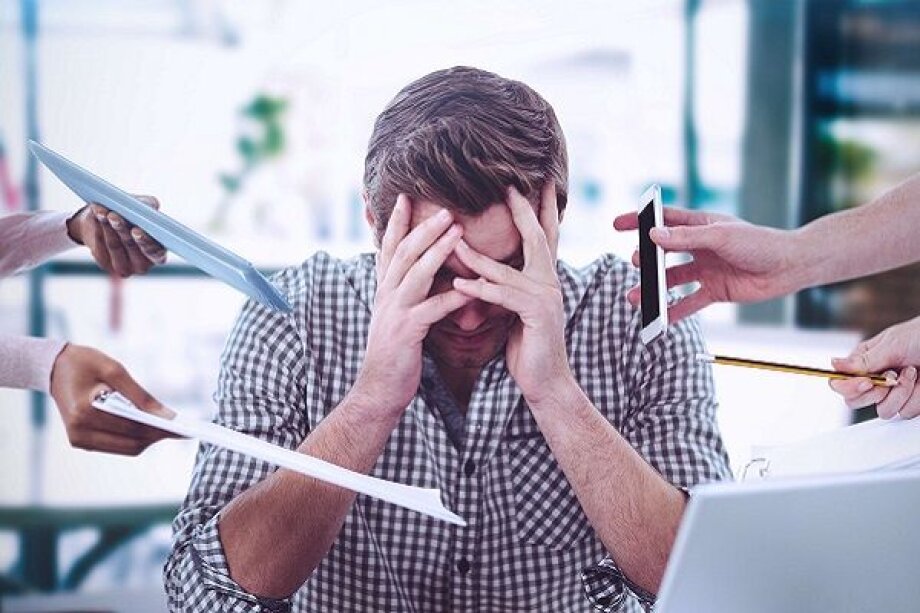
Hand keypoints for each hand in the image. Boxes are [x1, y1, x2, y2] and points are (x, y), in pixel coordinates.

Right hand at [49, 344, 176, 454]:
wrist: (54, 368)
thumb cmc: (85, 364)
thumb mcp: (115, 370)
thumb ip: (141, 396)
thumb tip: (167, 416)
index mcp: (85, 412)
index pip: (131, 429)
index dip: (159, 429)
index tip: (181, 428)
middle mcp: (79, 432)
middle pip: (131, 444)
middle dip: (156, 436)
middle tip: (180, 428)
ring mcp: (79, 440)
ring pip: (126, 449)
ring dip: (148, 439)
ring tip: (168, 427)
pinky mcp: (82, 442)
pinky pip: (116, 445)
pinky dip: (134, 438)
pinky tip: (149, 426)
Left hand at [66, 196, 166, 276]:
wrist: (108, 219)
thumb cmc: (132, 213)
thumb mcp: (145, 206)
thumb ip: (151, 207)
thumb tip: (149, 207)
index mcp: (158, 253)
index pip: (156, 253)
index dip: (146, 242)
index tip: (136, 230)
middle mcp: (143, 264)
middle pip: (132, 247)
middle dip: (122, 230)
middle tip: (113, 216)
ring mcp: (123, 266)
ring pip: (114, 246)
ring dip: (107, 227)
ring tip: (103, 212)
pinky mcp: (105, 263)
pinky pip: (100, 246)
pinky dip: (98, 228)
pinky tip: (97, 215)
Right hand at [352, 195, 471, 416]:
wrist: (378, 389)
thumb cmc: (394, 353)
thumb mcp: (396, 315)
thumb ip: (405, 292)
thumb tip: (417, 273)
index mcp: (384, 289)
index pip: (390, 248)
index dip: (397, 222)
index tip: (407, 197)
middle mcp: (386, 295)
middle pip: (404, 252)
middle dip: (423, 227)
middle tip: (446, 207)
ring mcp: (394, 312)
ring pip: (416, 273)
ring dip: (437, 251)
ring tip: (458, 232)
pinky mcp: (407, 332)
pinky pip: (432, 309)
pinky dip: (452, 297)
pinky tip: (471, 288)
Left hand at [452, 183, 571, 404]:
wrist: (546, 382)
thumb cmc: (527, 346)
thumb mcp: (517, 309)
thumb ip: (509, 286)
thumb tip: (489, 269)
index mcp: (545, 278)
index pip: (544, 235)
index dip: (541, 208)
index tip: (538, 182)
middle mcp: (550, 282)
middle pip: (537, 238)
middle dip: (523, 210)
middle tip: (509, 185)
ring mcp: (546, 298)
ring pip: (508, 269)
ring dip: (478, 256)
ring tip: (454, 241)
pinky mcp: (536, 315)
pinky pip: (502, 297)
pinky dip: (479, 290)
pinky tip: (458, 285)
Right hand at [613, 208, 801, 321]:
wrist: (789, 267)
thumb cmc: (759, 243)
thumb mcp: (720, 236)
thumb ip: (686, 237)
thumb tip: (653, 236)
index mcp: (701, 225)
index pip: (664, 220)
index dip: (640, 221)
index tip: (618, 224)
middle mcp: (700, 247)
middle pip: (664, 253)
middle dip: (646, 260)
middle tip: (635, 264)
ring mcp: (706, 270)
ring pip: (672, 280)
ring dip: (654, 289)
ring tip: (636, 298)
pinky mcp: (715, 291)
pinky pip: (689, 302)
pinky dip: (674, 311)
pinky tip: (660, 319)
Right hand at [829, 315, 919, 418]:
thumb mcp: (891, 345)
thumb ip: (863, 360)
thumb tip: (833, 364)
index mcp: (864, 363)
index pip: (840, 383)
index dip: (849, 387)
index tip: (867, 382)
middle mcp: (875, 380)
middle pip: (855, 402)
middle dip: (876, 392)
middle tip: (890, 378)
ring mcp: (893, 393)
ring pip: (884, 410)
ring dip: (902, 393)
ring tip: (913, 372)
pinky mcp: (910, 403)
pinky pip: (906, 413)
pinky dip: (917, 398)